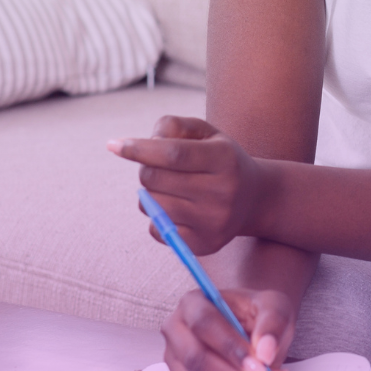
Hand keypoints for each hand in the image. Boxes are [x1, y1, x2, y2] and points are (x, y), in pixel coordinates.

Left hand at [109, 116, 270, 255]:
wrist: (257, 199)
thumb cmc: (221, 159)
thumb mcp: (206, 133)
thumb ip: (173, 127)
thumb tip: (139, 144)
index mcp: (224, 158)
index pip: (173, 154)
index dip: (139, 149)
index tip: (114, 145)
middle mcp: (222, 191)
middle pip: (154, 179)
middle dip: (146, 169)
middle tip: (161, 168)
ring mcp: (214, 221)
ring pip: (152, 205)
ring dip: (150, 194)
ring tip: (171, 188)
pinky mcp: (204, 244)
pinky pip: (156, 229)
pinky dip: (158, 217)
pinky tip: (179, 210)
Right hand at [162, 287, 294, 370]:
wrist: (251, 324)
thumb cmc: (258, 312)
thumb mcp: (274, 306)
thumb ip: (273, 323)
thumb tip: (265, 353)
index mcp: (193, 302)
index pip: (204, 324)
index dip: (231, 347)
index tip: (259, 366)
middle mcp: (176, 329)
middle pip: (196, 358)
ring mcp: (175, 357)